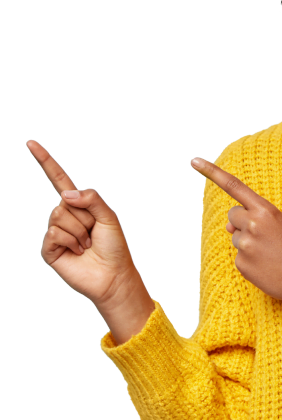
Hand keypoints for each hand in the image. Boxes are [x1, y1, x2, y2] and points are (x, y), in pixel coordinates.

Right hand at [28, 139, 142, 309]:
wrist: (112, 275)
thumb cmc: (113, 248)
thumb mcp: (107, 217)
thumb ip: (91, 199)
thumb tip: (66, 193)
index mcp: (79, 206)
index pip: (59, 180)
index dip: (46, 162)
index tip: (32, 143)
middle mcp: (65, 216)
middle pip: (64, 202)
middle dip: (84, 217)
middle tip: (93, 233)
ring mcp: (56, 232)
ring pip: (59, 216)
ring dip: (79, 231)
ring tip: (87, 244)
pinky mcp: (50, 248)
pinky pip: (54, 233)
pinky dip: (70, 241)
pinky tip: (78, 251)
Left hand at [191, 156, 281, 311]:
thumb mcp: (280, 224)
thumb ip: (253, 217)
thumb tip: (227, 227)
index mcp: (265, 210)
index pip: (234, 186)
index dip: (212, 172)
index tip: (195, 161)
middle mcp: (252, 224)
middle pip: (232, 215)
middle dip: (241, 223)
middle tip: (264, 236)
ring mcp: (245, 245)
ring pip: (235, 237)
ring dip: (247, 243)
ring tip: (269, 253)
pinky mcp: (241, 264)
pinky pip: (238, 256)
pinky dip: (249, 261)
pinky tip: (265, 266)